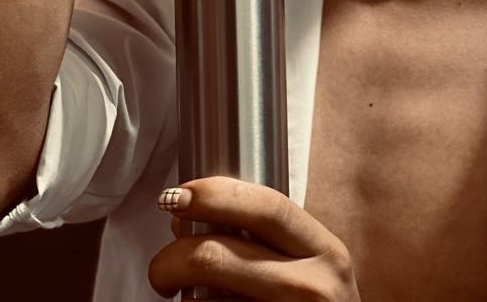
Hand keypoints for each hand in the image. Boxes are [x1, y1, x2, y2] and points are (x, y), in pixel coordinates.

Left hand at [149, 177, 360, 300]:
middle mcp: (311, 285)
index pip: (268, 208)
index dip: (217, 195)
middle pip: (217, 256)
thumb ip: (264, 242)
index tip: (180, 195)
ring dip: (185, 300)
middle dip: (172, 258)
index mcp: (324, 252)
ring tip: (189, 300)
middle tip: (162, 269)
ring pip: (202, 301)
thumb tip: (187, 221)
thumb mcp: (310, 270)